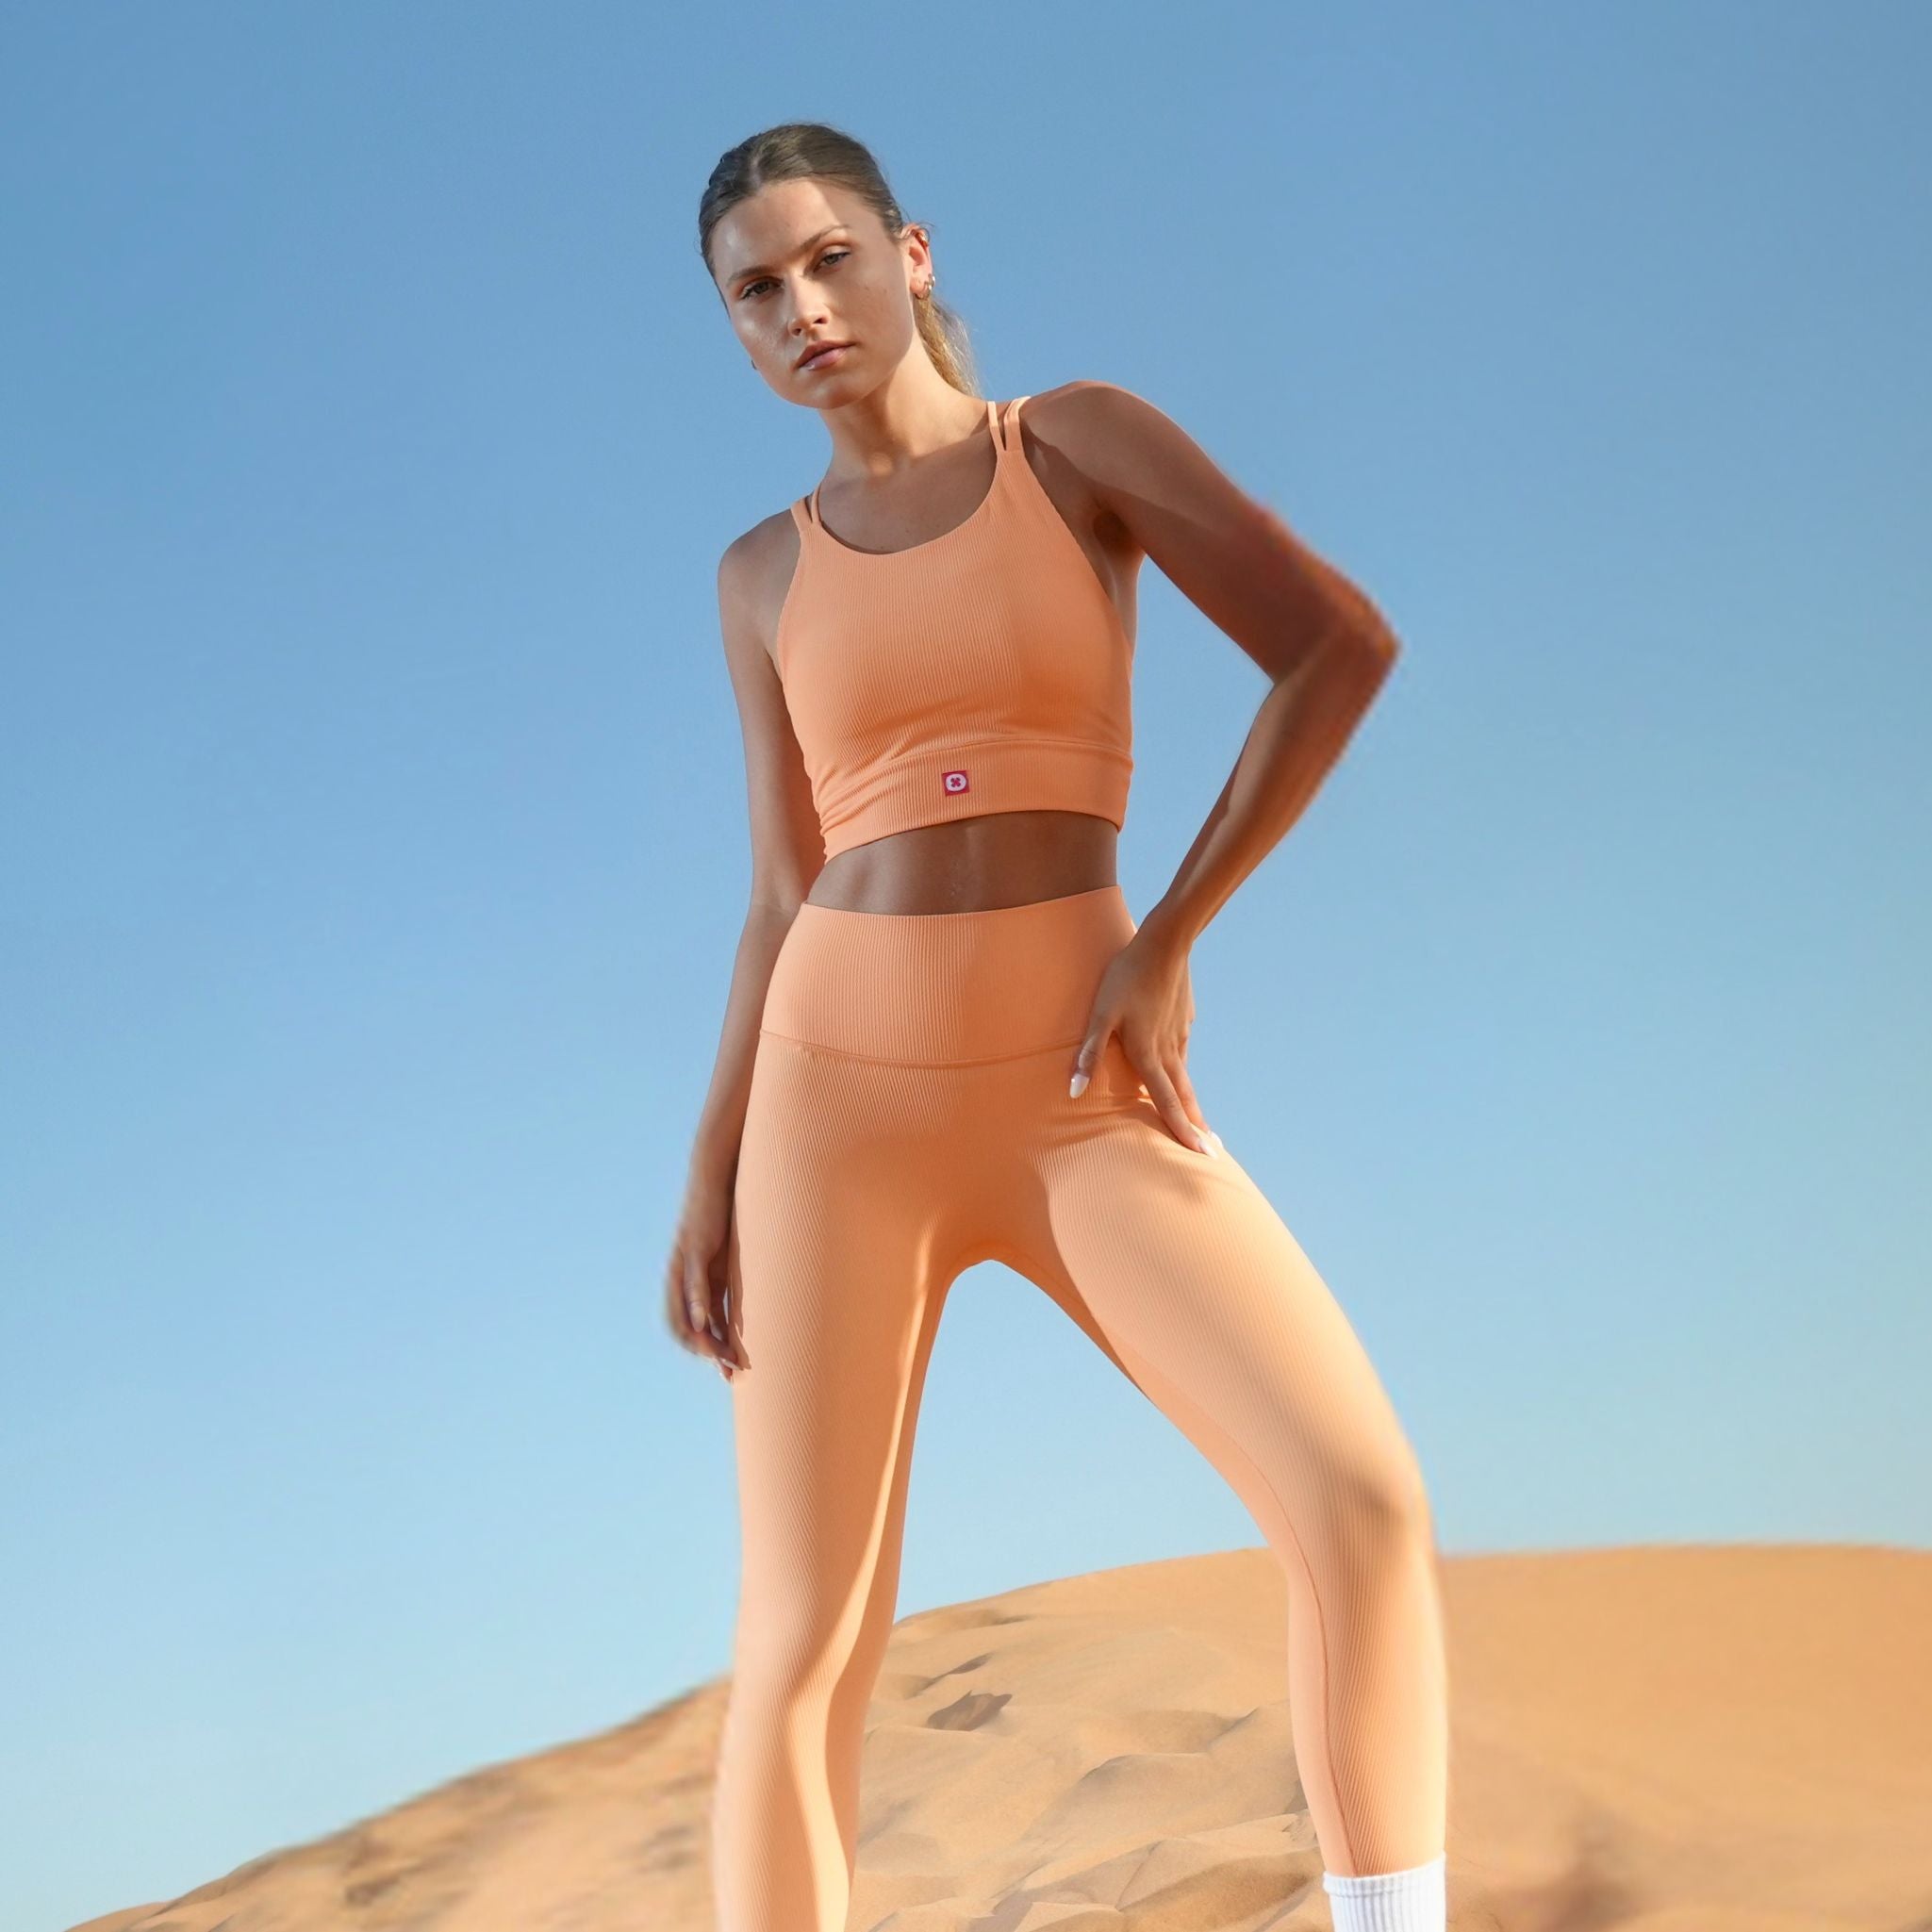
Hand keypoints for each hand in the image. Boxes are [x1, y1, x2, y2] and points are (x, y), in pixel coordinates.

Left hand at [663, 1164, 746, 1380]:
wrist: (716, 1173)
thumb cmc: (729, 1211)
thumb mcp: (734, 1252)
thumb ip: (738, 1277)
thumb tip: (754, 1302)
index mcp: (695, 1280)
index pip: (695, 1326)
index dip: (709, 1350)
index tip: (728, 1371)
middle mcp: (683, 1276)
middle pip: (682, 1326)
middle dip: (704, 1351)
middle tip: (725, 1369)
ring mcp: (685, 1263)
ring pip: (684, 1311)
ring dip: (700, 1338)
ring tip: (715, 1357)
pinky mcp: (694, 1248)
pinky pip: (692, 1283)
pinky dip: (694, 1306)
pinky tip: (700, 1324)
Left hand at [1068, 922, 1222, 1157]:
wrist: (1164, 943)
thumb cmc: (1125, 977)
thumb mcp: (1100, 1014)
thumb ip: (1088, 1054)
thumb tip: (1073, 1092)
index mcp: (1150, 1055)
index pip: (1168, 1103)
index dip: (1182, 1132)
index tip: (1202, 1156)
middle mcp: (1169, 1051)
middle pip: (1184, 1097)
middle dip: (1196, 1128)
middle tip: (1211, 1153)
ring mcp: (1180, 1034)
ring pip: (1185, 1076)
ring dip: (1192, 1103)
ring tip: (1198, 1122)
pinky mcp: (1184, 1019)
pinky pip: (1181, 1052)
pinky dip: (1183, 1071)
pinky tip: (1179, 1069)